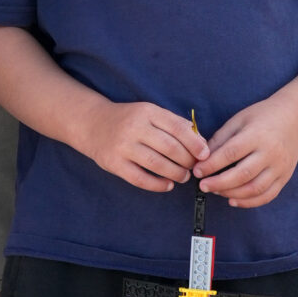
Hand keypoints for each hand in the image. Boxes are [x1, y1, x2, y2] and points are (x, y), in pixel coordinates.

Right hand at [85, 98, 207, 193]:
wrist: (92, 123)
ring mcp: (123, 146)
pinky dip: (157, 184)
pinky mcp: (114, 163)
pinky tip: (167, 185)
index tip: (205, 154)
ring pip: (157, 164)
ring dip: (175, 173)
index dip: (195, 143)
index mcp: (147, 112)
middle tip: (193, 167)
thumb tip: (200, 143)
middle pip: (169, 147)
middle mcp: (134, 127)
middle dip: (187, 161)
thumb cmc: (128, 120)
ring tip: (183, 176)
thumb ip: (174, 124)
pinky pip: (140, 178)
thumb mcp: (149, 113)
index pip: (177, 127)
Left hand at [196, 93, 297, 206]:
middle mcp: (270, 153)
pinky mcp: (284, 177)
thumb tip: (202, 157)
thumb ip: (221, 138)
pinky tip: (233, 200)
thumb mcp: (239, 120)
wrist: (295, 119)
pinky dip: (249, 202)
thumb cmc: (262, 117)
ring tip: (216, 191)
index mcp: (256, 135)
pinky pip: (267, 195)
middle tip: (203, 186)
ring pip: (255, 188)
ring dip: (232, 193)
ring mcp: (279, 167)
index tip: (197, 170)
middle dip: (219, 183)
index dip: (212, 164)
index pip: (231, 153)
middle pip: (243, 174)